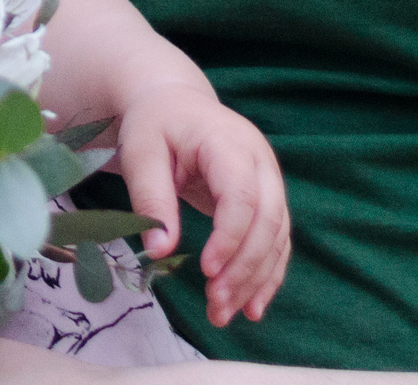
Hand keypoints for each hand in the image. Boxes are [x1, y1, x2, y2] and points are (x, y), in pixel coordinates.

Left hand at [111, 78, 290, 327]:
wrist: (173, 102)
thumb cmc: (154, 124)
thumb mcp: (141, 152)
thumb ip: (150, 197)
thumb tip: (160, 250)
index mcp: (228, 142)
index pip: (241, 195)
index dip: (230, 236)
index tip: (206, 270)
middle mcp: (260, 162)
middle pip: (268, 221)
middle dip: (244, 268)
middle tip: (215, 305)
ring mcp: (269, 181)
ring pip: (276, 238)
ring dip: (254, 280)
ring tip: (223, 314)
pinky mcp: (267, 200)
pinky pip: (276, 242)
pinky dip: (266, 275)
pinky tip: (251, 306)